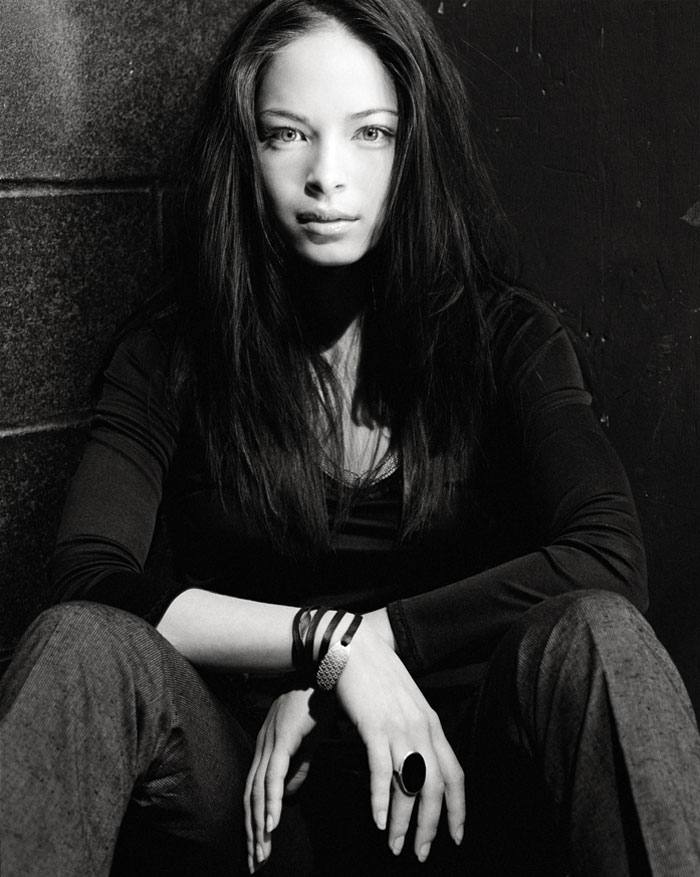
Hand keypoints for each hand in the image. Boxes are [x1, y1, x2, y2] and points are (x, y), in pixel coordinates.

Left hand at [243, 687, 333, 872]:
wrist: (325, 671)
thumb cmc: (319, 702)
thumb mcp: (310, 741)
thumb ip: (300, 768)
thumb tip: (289, 797)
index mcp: (268, 747)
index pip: (255, 791)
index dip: (255, 821)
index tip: (259, 849)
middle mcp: (263, 747)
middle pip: (251, 797)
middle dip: (252, 833)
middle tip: (256, 864)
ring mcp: (271, 743)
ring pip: (258, 792)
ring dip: (260, 826)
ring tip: (262, 854)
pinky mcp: (283, 741)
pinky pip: (274, 777)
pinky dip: (271, 803)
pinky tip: (271, 825)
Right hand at [335, 622, 464, 861]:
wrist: (354, 646)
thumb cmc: (377, 676)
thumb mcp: (405, 704)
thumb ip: (414, 731)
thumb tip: (416, 764)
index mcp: (432, 724)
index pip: (455, 775)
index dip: (458, 809)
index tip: (455, 837)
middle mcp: (421, 728)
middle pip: (435, 787)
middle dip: (431, 826)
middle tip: (421, 853)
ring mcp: (399, 727)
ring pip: (409, 784)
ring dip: (402, 821)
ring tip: (394, 846)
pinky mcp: (375, 725)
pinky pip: (381, 770)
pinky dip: (380, 799)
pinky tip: (376, 820)